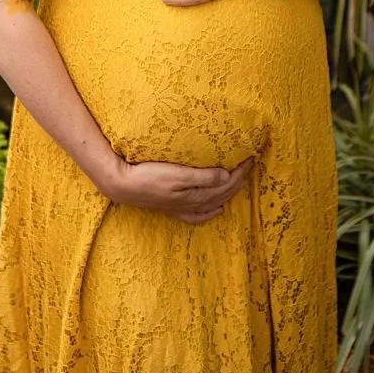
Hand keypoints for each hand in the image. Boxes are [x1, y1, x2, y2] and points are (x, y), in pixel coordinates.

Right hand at [103, 156, 254, 223]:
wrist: (123, 185)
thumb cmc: (149, 176)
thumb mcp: (178, 174)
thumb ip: (202, 178)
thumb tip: (226, 177)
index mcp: (195, 195)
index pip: (224, 185)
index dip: (239, 173)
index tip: (250, 158)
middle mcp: (191, 203)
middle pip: (221, 194)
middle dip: (238, 181)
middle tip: (249, 165)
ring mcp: (181, 207)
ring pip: (212, 202)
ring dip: (228, 193)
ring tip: (239, 183)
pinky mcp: (172, 207)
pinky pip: (197, 214)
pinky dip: (210, 212)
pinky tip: (215, 208)